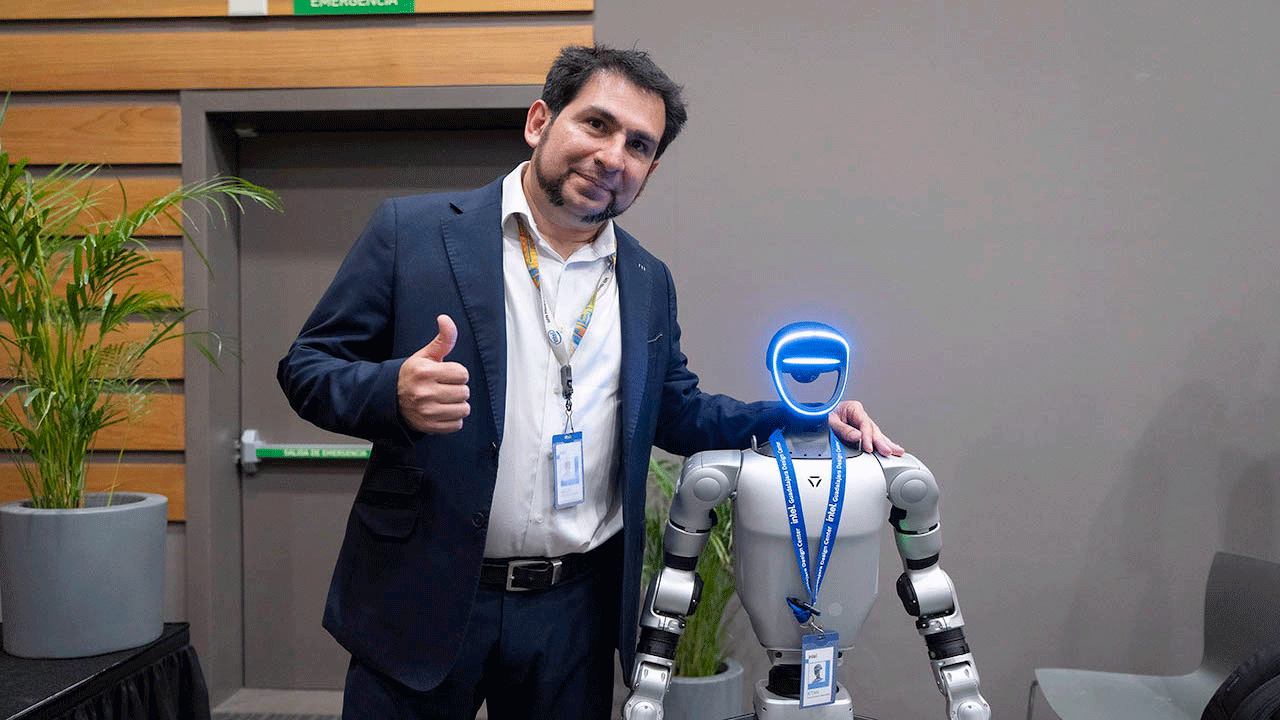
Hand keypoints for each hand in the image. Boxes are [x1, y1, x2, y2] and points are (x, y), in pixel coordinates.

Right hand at [397, 315, 470, 433]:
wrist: (390, 399)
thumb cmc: (412, 375)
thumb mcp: (425, 355)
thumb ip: (442, 339)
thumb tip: (446, 319)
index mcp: (425, 372)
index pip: (462, 373)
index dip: (456, 373)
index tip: (446, 374)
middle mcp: (424, 392)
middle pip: (464, 392)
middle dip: (457, 388)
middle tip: (444, 387)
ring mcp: (427, 412)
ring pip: (464, 409)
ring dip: (457, 404)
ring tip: (444, 399)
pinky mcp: (429, 426)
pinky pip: (457, 424)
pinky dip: (453, 419)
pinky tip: (442, 411)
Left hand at [828, 400, 903, 456]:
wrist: (814, 418)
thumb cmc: (821, 417)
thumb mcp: (829, 422)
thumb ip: (843, 429)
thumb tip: (857, 436)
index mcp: (853, 408)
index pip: (864, 423)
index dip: (867, 436)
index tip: (869, 448)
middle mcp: (859, 415)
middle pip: (873, 429)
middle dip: (881, 442)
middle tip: (888, 451)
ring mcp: (861, 424)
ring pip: (876, 434)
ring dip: (886, 444)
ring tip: (897, 451)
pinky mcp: (861, 432)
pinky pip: (873, 438)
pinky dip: (881, 444)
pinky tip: (891, 448)